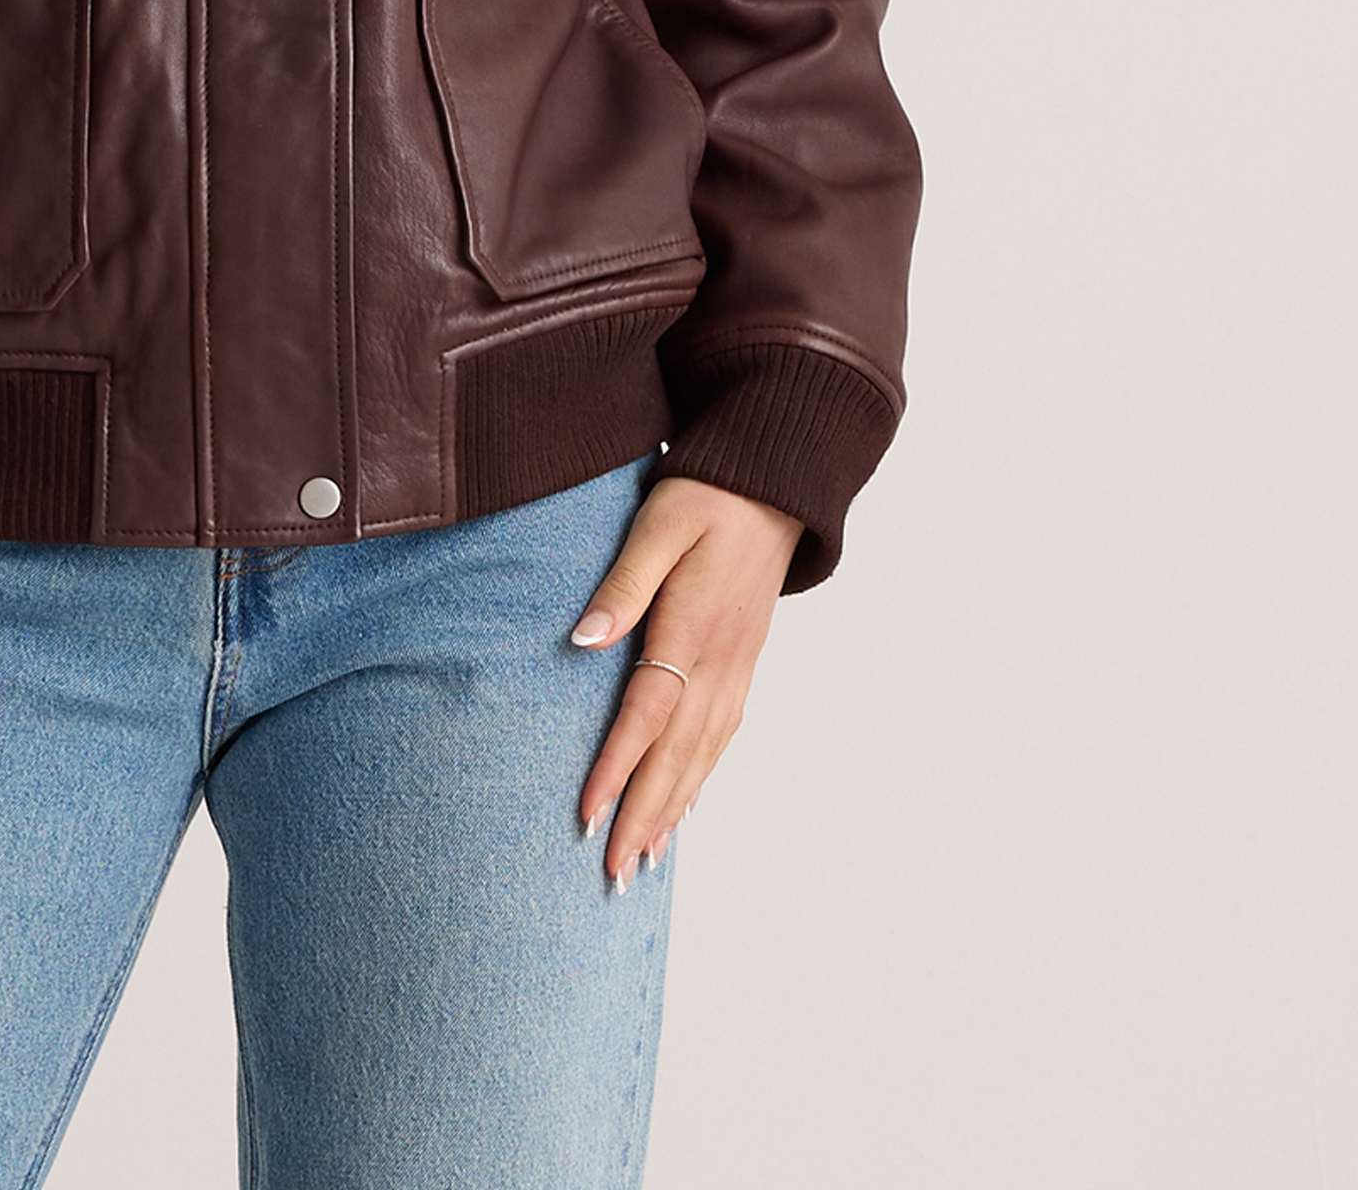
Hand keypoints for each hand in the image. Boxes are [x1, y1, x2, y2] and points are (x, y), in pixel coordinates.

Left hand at [571, 475, 802, 888]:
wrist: (774, 485)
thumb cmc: (706, 496)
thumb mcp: (657, 525)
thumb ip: (622, 583)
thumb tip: (583, 639)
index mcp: (692, 629)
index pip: (647, 714)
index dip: (617, 768)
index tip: (587, 815)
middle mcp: (719, 661)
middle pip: (677, 754)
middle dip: (643, 816)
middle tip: (612, 873)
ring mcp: (737, 667)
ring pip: (703, 755)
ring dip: (671, 811)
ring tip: (643, 861)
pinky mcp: (744, 663)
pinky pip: (722, 736)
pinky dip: (701, 778)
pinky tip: (684, 806)